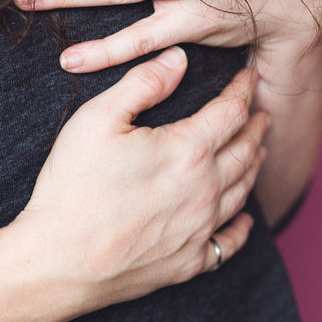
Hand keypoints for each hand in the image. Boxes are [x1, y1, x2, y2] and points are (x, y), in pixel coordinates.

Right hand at [14, 46, 266, 307]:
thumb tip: (178, 58)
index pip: (231, 112)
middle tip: (262, 114)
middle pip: (245, 151)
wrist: (58, 261)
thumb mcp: (98, 117)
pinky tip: (244, 219)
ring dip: (254, 167)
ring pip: (241, 192)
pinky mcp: (186, 263)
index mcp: (188, 151)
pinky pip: (227, 243)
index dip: (242, 91)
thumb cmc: (73, 186)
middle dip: (256, 128)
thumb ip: (143, 83)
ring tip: (258, 152)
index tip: (248, 78)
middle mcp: (204, 190)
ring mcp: (198, 230)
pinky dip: (242, 227)